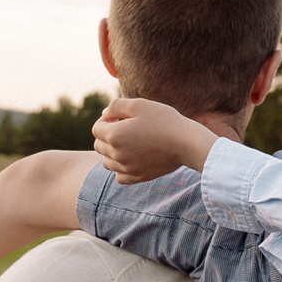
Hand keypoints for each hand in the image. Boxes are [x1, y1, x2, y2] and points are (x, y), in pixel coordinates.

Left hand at [91, 96, 218, 184]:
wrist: (186, 143)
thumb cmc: (164, 120)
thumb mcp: (139, 104)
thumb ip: (116, 106)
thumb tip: (104, 115)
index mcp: (114, 135)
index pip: (96, 129)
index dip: (106, 121)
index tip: (120, 118)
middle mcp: (116, 154)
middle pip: (98, 146)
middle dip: (106, 136)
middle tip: (125, 129)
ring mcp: (126, 168)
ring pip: (106, 163)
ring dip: (111, 153)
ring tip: (128, 144)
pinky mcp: (138, 177)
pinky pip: (119, 176)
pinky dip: (120, 169)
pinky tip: (132, 159)